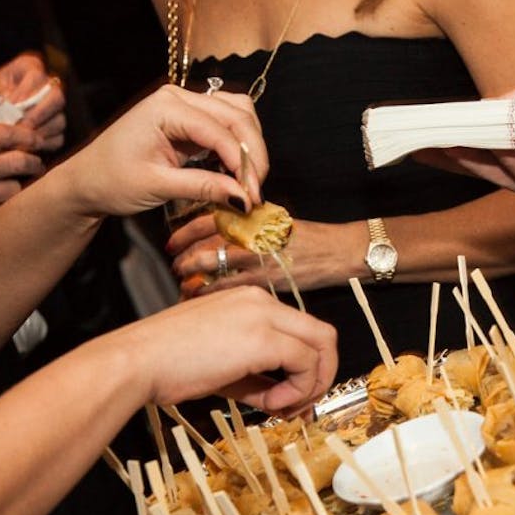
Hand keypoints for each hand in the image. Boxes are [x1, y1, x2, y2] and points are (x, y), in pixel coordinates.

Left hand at [0, 52, 65, 150]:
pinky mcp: (55, 129)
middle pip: (57, 97)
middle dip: (39, 114)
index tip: (10, 106)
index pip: (37, 77)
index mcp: (28, 67)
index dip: (25, 93)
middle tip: (20, 126)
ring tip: (19, 140)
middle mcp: (47, 86)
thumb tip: (9, 103)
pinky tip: (24, 147)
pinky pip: (58, 139)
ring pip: (59, 120)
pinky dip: (42, 145)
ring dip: (39, 132)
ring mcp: (54, 109)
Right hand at [0, 104, 42, 257]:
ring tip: (15, 184)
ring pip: (15, 188)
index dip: (26, 134)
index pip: (4, 133)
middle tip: (36, 162)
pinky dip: (5, 207)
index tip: (34, 137)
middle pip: (19, 160)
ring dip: (19, 186)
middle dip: (34, 161)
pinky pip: (2, 211)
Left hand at [55, 86, 267, 219]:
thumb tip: (244, 197)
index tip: (252, 197)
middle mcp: (179, 97)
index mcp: (166, 107)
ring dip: (250, 146)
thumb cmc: (112, 181)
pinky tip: (235, 171)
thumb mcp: (158, 186)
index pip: (221, 130)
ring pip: (238, 114)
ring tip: (247, 181)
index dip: (243, 163)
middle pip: (237, 115)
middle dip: (252, 154)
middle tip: (255, 192)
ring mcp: (185, 104)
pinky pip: (227, 124)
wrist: (88, 180)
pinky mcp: (190, 118)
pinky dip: (238, 145)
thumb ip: (204, 187)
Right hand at [109, 286, 337, 414]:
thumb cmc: (168, 364)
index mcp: (250, 301)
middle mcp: (261, 301)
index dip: (306, 367)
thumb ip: (260, 379)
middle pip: (323, 334)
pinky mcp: (262, 338)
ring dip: (311, 385)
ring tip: (281, 406)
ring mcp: (263, 316)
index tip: (290, 396)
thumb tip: (287, 400)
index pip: (301, 329)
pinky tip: (271, 403)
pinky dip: (298, 390)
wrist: (136, 362)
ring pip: (322, 346)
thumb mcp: (224, 367)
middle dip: (321, 375)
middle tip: (303, 404)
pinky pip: (305, 364)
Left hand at [167, 213, 357, 297]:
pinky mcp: (267, 279)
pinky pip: (230, 287)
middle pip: (204, 242)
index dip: (185, 232)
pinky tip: (204, 300)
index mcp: (253, 215)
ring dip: (193, 277)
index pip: (209, 219)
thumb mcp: (278, 221)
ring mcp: (258, 256)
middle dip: (184, 257)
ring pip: (212, 265)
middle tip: (174, 268)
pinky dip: (212, 294)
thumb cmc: (313, 240)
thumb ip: (250, 225)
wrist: (341, 251)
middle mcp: (252, 232)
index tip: (173, 242)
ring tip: (184, 286)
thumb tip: (222, 233)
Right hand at [415, 74, 514, 213]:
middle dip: (451, 150)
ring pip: (497, 171)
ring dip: (467, 159)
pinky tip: (490, 148)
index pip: (491, 134)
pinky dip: (507, 163)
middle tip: (418, 143)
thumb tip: (488, 108)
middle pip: (484, 158)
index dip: (462, 130)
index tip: (432, 124)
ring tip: (436, 147)